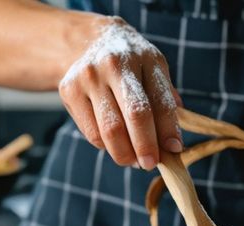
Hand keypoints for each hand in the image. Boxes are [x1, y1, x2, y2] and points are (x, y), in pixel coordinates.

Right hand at [58, 17, 181, 169]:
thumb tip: (173, 143)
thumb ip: (165, 101)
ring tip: (133, 160)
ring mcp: (89, 77)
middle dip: (145, 147)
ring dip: (125, 154)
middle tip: (150, 165)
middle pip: (135, 115)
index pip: (160, 101)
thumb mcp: (153, 70)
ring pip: (110, 131)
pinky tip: (113, 143)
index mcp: (145, 59)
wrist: (87, 42)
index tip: (174, 150)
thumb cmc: (130, 64)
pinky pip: (92, 133)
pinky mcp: (69, 90)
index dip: (168, 130)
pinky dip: (105, 146)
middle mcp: (115, 64)